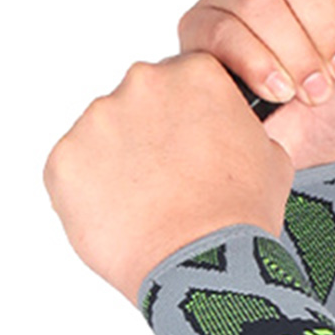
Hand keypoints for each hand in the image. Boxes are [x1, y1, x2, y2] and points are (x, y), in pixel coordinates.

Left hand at [44, 53, 293, 303]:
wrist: (202, 261)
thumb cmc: (240, 213)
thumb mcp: (271, 155)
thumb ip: (241, 127)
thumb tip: (229, 134)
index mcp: (195, 72)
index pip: (184, 77)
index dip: (189, 113)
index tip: (192, 141)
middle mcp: (141, 83)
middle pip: (141, 99)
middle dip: (151, 132)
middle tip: (169, 176)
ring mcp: (97, 119)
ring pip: (104, 133)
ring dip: (119, 160)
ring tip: (145, 202)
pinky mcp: (63, 158)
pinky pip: (74, 168)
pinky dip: (90, 189)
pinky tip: (120, 214)